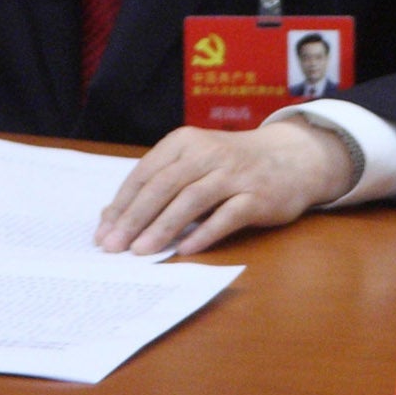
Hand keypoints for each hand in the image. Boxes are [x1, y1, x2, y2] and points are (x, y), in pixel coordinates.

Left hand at [95, 120, 355, 256]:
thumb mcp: (193, 164)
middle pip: (165, 186)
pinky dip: (204, 232)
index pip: (146, 173)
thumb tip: (110, 217)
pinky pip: (227, 215)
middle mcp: (209, 153)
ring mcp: (235, 173)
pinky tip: (185, 249)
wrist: (292, 156)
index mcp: (186, 142)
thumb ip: (156, 185)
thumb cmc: (232, 165)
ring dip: (164, 226)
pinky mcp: (258, 195)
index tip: (103, 233)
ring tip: (142, 252)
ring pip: (192, 199)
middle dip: (136, 218)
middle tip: (114, 247)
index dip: (122, 204)